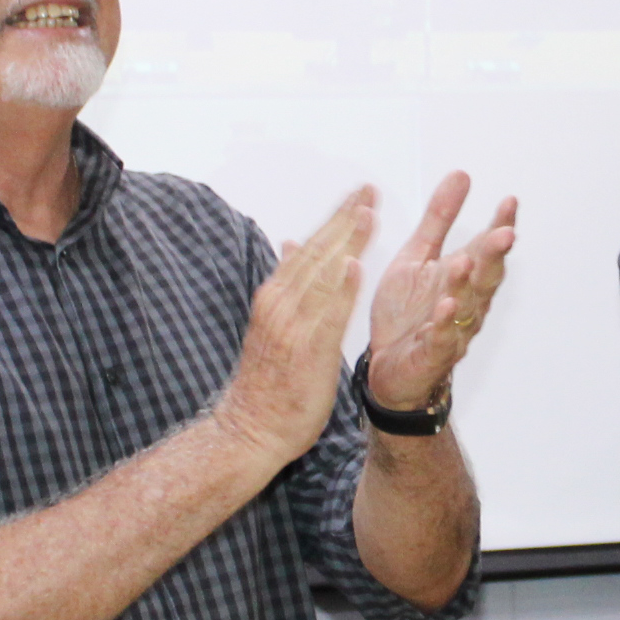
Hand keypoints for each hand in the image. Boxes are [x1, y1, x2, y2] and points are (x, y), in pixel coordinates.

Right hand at [220, 188, 374, 468]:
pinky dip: (339, 288)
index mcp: (276, 296)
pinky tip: (354, 264)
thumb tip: (294, 243)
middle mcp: (281, 304)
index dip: (336, 220)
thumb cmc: (267, 383)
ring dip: (346, 242)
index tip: (359, 196)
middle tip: (370, 189)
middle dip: (344, 219)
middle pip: (318, 253)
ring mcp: (292, 326)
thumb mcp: (274, 324)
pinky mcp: (306, 350)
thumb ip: (289, 284)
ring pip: (323, 275)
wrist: (250, 430)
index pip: (311, 249)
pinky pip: (327, 314)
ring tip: (367, 212)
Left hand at [364, 171, 519, 417]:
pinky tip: (446, 306)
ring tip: (466, 261)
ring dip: (467, 284)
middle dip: (494, 255)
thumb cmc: (407, 312)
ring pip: (467, 305)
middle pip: (485, 277)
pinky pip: (443, 338)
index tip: (509, 202)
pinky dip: (445, 324)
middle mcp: (466, 302)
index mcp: (463, 276)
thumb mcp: (417, 256)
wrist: (388, 366)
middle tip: (504, 233)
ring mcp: (454, 329)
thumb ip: (439, 219)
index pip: (486, 248)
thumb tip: (461, 175)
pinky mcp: (433, 353)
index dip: (499, 226)